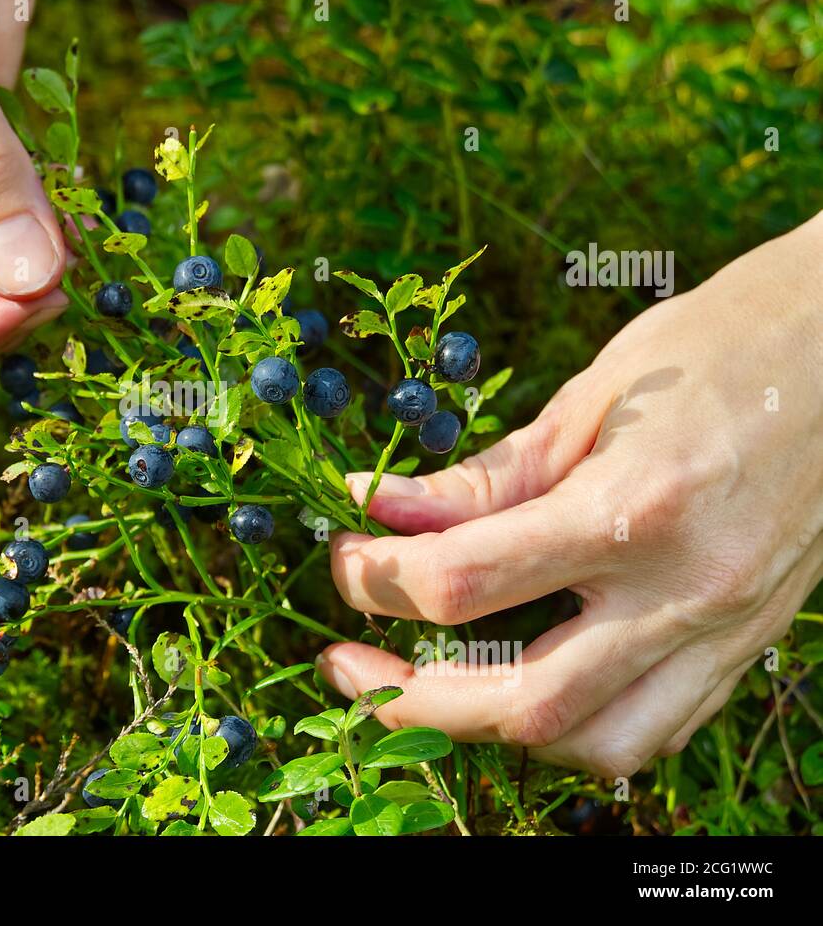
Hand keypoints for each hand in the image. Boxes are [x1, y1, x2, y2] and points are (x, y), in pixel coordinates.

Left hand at [320, 211, 822, 777]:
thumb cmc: (717, 347)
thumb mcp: (585, 398)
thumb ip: (481, 476)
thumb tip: (377, 508)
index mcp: (632, 507)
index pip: (467, 581)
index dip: (376, 578)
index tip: (345, 556)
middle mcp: (683, 589)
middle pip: (523, 702)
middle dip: (410, 697)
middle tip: (347, 663)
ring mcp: (723, 630)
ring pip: (594, 742)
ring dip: (492, 729)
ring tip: (428, 685)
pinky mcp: (744, 645)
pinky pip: (652, 728)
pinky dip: (572, 727)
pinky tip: (523, 684)